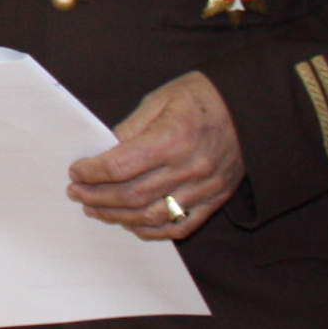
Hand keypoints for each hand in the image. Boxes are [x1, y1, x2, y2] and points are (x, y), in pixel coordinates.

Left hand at [68, 71, 240, 239]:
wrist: (252, 108)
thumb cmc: (201, 97)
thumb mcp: (159, 99)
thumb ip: (130, 127)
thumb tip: (105, 150)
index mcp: (172, 139)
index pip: (119, 166)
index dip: (91, 173)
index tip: (75, 172)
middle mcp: (190, 168)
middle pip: (132, 195)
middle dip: (97, 198)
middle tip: (76, 194)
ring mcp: (205, 188)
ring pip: (152, 215)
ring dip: (117, 217)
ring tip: (95, 210)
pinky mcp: (216, 199)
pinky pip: (180, 226)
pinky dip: (152, 230)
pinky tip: (130, 223)